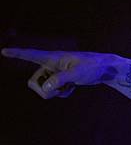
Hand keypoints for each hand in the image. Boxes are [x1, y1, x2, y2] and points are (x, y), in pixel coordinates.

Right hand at [1, 48, 121, 98]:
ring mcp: (56, 73)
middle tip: (58, 91)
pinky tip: (72, 88)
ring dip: (54, 93)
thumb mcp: (78, 73)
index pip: (31, 55)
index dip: (17, 54)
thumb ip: (60, 79)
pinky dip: (61, 93)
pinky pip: (54, 92)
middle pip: (34, 82)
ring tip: (69, 87)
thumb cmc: (93, 67)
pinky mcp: (61, 80)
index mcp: (54, 58)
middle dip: (44, 91)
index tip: (3, 51)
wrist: (105, 70)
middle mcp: (51, 65)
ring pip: (44, 88)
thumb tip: (47, 87)